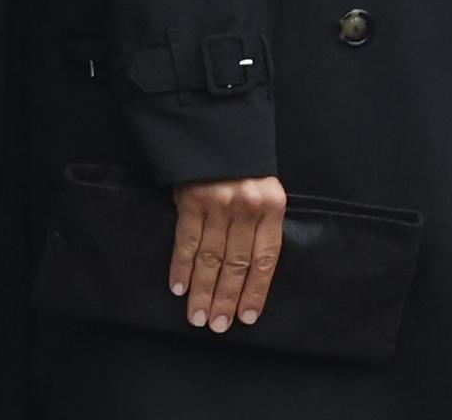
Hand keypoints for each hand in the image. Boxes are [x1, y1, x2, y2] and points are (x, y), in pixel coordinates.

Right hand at [170, 175, 286, 333]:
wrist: (219, 125)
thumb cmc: (244, 165)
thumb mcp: (264, 189)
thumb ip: (260, 224)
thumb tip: (250, 272)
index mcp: (272, 204)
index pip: (266, 257)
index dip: (256, 290)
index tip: (246, 317)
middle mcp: (248, 206)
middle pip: (237, 263)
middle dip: (225, 299)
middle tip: (216, 326)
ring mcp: (219, 203)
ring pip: (211, 258)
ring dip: (202, 291)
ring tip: (197, 317)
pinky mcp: (192, 200)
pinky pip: (186, 242)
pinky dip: (181, 268)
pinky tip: (179, 288)